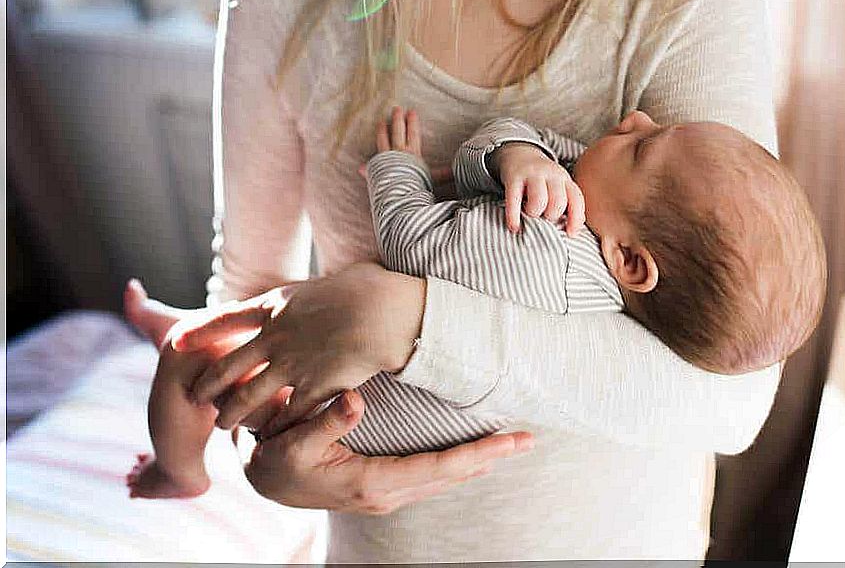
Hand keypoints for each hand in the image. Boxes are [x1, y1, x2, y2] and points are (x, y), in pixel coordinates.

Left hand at [168, 263, 425, 435]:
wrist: (384, 311)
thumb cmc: (368, 288)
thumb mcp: (331, 280)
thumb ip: (315, 293)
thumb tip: (324, 289)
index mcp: (276, 304)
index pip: (226, 319)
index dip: (200, 331)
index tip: (178, 341)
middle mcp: (276, 336)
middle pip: (229, 365)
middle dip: (208, 383)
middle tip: (193, 396)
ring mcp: (292, 364)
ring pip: (250, 395)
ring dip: (233, 413)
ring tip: (221, 424)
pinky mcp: (314, 387)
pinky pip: (287, 414)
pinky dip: (275, 428)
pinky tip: (266, 439)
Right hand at [244, 389, 534, 512]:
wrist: (263, 482)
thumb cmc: (278, 460)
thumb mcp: (295, 442)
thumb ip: (326, 421)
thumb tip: (355, 401)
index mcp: (372, 481)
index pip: (440, 467)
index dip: (478, 453)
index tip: (510, 441)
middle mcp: (387, 493)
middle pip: (453, 475)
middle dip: (492, 458)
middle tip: (529, 439)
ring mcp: (387, 494)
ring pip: (446, 479)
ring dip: (480, 463)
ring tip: (510, 445)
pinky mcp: (384, 489)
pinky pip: (432, 478)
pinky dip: (459, 466)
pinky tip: (473, 457)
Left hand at [360, 106, 452, 181]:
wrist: (404, 194)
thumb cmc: (419, 186)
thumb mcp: (433, 178)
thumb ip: (444, 174)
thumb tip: (455, 170)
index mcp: (413, 154)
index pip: (412, 134)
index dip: (412, 122)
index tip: (411, 111)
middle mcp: (400, 154)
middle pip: (397, 132)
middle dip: (397, 120)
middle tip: (396, 108)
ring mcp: (388, 160)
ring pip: (383, 142)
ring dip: (382, 132)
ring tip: (380, 123)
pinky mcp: (380, 170)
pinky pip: (373, 166)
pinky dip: (367, 169)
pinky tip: (361, 168)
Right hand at [493, 143, 585, 235]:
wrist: (519, 154)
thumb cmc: (542, 181)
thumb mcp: (558, 186)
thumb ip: (566, 204)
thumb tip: (571, 231)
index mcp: (565, 179)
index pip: (576, 199)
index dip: (576, 219)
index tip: (570, 233)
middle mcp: (551, 175)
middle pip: (558, 201)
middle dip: (551, 215)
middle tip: (543, 217)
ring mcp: (532, 175)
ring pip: (539, 200)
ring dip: (535, 213)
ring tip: (530, 214)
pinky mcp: (513, 178)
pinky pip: (514, 200)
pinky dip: (514, 217)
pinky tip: (514, 226)